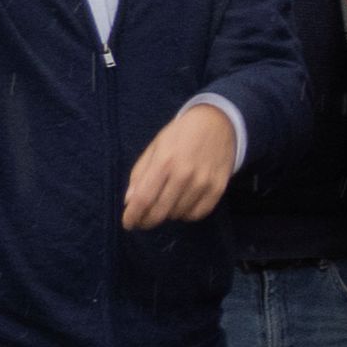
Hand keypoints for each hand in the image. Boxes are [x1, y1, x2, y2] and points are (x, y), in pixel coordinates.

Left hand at [119, 101, 241, 233]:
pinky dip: (186, 215)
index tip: (128, 223)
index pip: (143, 199)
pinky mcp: (218, 188)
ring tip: (164, 205)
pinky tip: (182, 206)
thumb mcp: (155, 148)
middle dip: (146, 221)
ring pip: (178, 215)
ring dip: (167, 215)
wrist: (218, 123)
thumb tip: (129, 201)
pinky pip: (198, 214)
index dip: (133, 216)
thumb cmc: (180, 134)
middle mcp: (184, 175)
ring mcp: (203, 183)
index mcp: (164, 162)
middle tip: (142, 221)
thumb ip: (140, 174)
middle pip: (160, 212)